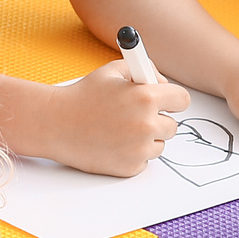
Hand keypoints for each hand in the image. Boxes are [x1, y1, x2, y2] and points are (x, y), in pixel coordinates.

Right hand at [45, 63, 190, 176]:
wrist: (56, 124)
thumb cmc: (83, 95)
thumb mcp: (113, 71)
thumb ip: (144, 70)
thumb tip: (163, 82)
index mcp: (146, 97)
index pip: (183, 100)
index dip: (173, 99)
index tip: (166, 101)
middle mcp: (147, 124)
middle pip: (173, 125)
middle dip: (158, 119)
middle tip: (136, 115)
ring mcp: (139, 149)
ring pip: (159, 144)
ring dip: (146, 138)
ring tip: (120, 129)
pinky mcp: (130, 167)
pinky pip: (144, 159)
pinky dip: (133, 153)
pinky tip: (113, 143)